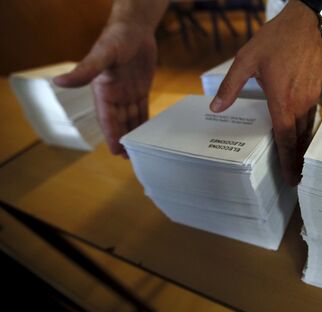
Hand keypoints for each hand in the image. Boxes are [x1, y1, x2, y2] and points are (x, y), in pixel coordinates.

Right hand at [54, 22, 156, 156]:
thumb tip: (58, 82)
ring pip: (131, 118)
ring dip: (133, 133)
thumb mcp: (102, 55)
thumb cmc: (116, 38)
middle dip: (123, 139)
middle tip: (130, 159)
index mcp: (102, 90)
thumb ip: (85, 70)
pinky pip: (142, 109)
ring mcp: (127, 92)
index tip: (115, 152)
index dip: (111, 135)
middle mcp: (114, 94)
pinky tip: (148, 133)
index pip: (107, 118)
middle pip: (119, 122)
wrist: (134, 28)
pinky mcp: (139, 88)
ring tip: (139, 150)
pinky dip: (144, 121)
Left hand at [210, 0, 321, 184]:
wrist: (307, 23)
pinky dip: (307, 130)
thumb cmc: (277, 39)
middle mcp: (299, 103)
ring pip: (307, 129)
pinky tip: (303, 134)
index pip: (286, 139)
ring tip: (299, 162)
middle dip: (297, 160)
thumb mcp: (246, 60)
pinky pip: (312, 117)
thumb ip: (230, 86)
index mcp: (282, 101)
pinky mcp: (315, 90)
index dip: (288, 161)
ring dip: (303, 147)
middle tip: (295, 178)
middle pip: (299, 139)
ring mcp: (310, 97)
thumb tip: (216, 108)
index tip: (291, 178)